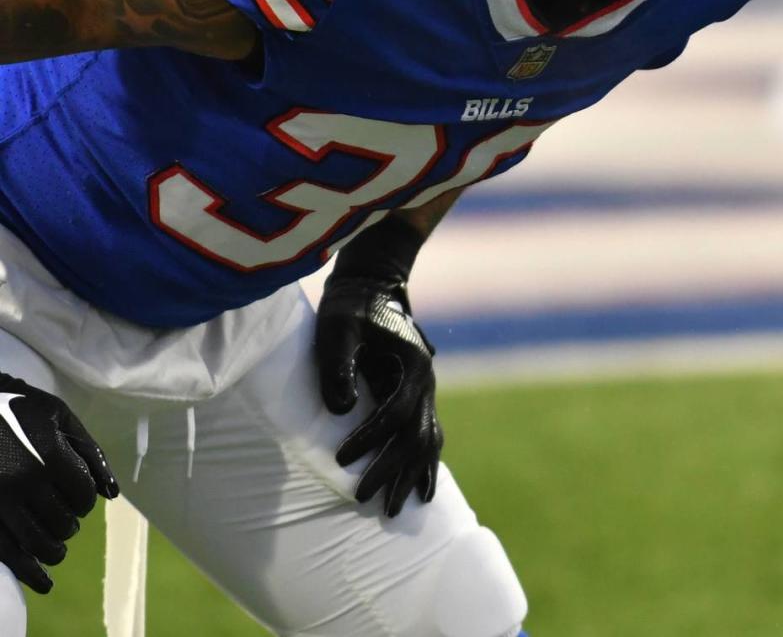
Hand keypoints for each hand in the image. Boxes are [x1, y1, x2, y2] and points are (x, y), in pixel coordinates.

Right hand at [0, 372, 118, 592]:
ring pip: (38, 545)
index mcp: (47, 456)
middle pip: (62, 523)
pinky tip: (43, 582)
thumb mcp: (58, 416)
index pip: (82, 495)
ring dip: (54, 550)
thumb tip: (112, 493)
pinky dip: (28, 574)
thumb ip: (89, 451)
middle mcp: (22, 483)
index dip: (86, 499)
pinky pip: (8, 555)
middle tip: (67, 517)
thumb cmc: (19, 409)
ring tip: (58, 546)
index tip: (80, 495)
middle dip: (70, 523)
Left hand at [315, 277, 441, 517]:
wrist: (370, 288)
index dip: (370, 437)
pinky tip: (422, 493)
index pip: (396, 412)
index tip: (342, 458)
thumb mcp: (338, 328)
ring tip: (392, 511)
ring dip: (410, 477)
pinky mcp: (415, 397)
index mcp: (413, 363)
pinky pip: (428, 438)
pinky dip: (425, 466)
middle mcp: (426, 381)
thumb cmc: (349, 306)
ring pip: (427, 442)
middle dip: (391, 470)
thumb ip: (339, 364)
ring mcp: (425, 391)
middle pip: (416, 435)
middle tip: (362, 499)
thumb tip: (341, 411)